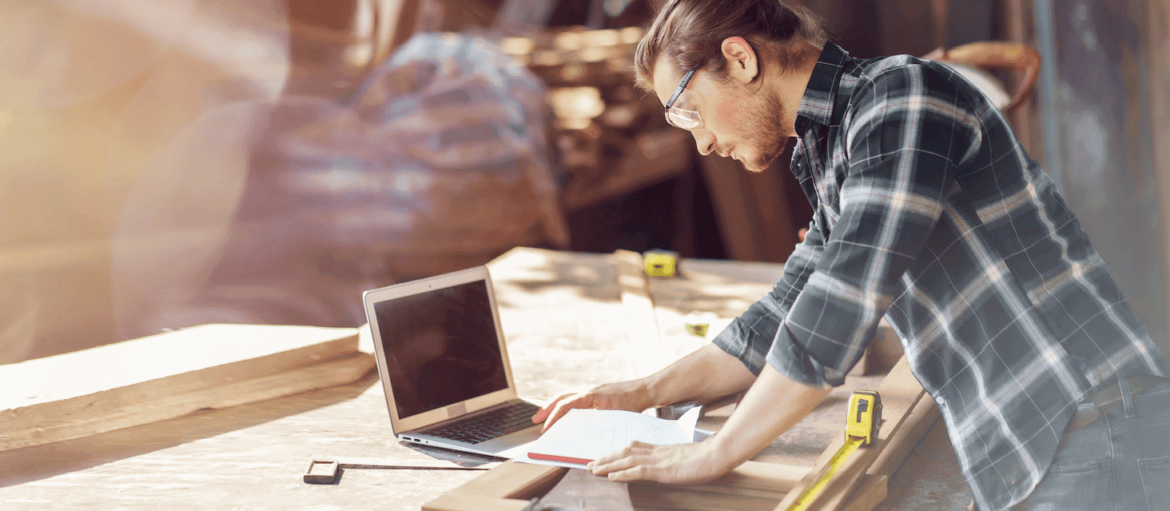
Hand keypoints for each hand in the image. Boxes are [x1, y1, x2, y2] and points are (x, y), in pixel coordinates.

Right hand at [531, 380, 651, 432]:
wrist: (645, 390)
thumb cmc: (633, 402)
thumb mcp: (614, 415)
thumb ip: (597, 424)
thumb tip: (583, 434)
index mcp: (589, 395)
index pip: (565, 405)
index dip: (553, 418)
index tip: (546, 428)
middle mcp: (587, 390)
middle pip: (560, 398)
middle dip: (546, 409)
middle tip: (535, 420)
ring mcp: (591, 390)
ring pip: (566, 396)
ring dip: (554, 406)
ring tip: (544, 416)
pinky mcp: (596, 394)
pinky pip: (575, 398)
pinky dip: (566, 405)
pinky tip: (565, 413)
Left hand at [587, 440, 732, 483]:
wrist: (718, 454)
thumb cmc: (707, 458)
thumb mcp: (685, 458)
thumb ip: (672, 460)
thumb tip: (665, 465)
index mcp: (661, 450)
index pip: (633, 449)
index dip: (616, 452)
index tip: (603, 456)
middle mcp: (657, 453)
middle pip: (625, 453)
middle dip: (606, 458)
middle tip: (589, 464)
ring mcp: (659, 460)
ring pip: (627, 460)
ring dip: (608, 465)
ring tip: (594, 469)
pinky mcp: (664, 469)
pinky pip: (639, 471)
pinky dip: (623, 473)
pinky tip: (612, 477)